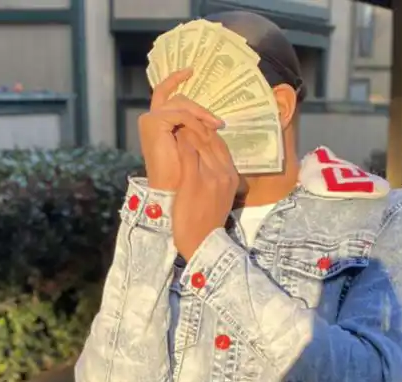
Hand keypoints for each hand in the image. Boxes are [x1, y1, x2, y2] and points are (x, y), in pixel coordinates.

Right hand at [138, 70, 222, 191]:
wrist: (172, 196)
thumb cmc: (183, 179)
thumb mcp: (194, 149)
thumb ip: (198, 132)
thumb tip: (214, 121)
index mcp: (160, 124)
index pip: (168, 94)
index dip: (176, 79)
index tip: (191, 71)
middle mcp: (152, 119)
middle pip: (178, 99)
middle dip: (200, 108)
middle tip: (219, 123)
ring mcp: (151, 120)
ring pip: (180, 104)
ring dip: (201, 116)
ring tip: (216, 127)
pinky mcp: (153, 123)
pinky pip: (180, 115)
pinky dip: (194, 122)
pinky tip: (206, 132)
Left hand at [172, 130, 238, 261]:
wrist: (202, 242)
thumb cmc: (208, 222)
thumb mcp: (222, 197)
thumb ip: (219, 178)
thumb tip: (209, 163)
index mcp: (231, 176)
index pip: (221, 144)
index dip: (207, 131)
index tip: (194, 127)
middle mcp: (224, 172)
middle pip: (211, 138)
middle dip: (196, 125)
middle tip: (181, 118)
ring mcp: (209, 175)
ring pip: (199, 139)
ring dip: (186, 128)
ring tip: (175, 123)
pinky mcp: (193, 179)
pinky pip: (186, 150)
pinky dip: (178, 139)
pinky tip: (170, 136)